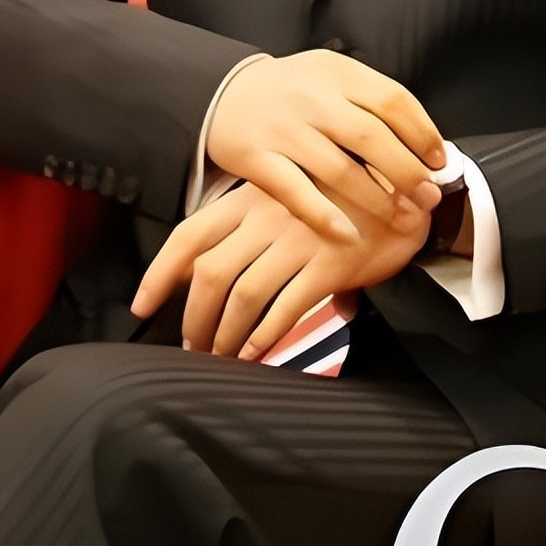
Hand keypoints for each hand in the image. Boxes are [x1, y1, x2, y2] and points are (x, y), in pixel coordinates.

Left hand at [131, 181, 430, 359]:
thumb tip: (222, 277)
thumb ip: (255, 229)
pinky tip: (260, 353)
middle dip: (193, 318)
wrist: (404, 189)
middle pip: (209, 274)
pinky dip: (266, 336)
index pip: (189, 235)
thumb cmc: (341, 196)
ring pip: (242, 295)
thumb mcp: (289, 197)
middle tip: (190, 346)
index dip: (160, 273)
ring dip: (226, 335)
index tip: (141, 304)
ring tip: (222, 357)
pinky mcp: (328, 263)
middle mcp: (266, 216)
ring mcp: (297, 239)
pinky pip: (285, 308)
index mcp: (249, 197)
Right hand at [207, 51, 445, 240]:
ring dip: (378, 200)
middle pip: (372, 138)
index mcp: (336, 72)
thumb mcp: (331, 74)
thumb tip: (424, 143)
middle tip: (429, 197)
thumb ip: (370, 99)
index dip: (423, 134)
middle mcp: (311, 97)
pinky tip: (349, 234)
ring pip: (340, 170)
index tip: (439, 161)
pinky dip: (325, 217)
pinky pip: (296, 194)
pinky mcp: (257, 158)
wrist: (224, 93)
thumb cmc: (292, 90)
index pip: (393, 100)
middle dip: (408, 173)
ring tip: (403, 218)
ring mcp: (283, 129)